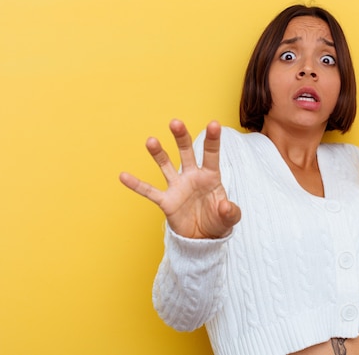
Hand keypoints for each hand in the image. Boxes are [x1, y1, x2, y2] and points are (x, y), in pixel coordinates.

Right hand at [119, 119, 240, 238]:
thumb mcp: (230, 219)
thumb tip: (225, 205)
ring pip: (166, 166)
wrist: (204, 238)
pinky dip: (136, 185)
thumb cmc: (218, 221)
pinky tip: (124, 176)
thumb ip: (231, 212)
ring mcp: (178, 187)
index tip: (214, 123)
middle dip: (181, 138)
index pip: (212, 155)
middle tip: (175, 123)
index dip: (213, 140)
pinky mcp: (167, 201)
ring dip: (159, 154)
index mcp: (210, 176)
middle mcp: (193, 177)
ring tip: (151, 141)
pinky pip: (149, 191)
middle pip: (186, 153)